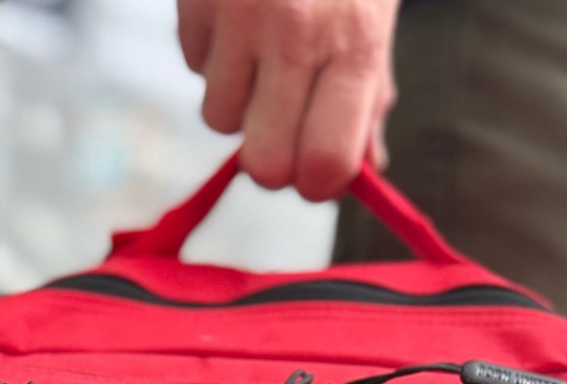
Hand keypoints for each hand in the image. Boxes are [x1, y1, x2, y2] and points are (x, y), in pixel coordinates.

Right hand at [178, 0, 397, 200]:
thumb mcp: (373, 20)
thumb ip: (369, 100)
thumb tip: (366, 173)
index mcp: (355, 48)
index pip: (326, 167)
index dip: (315, 181)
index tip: (314, 166)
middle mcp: (298, 36)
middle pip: (264, 166)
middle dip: (268, 158)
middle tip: (279, 124)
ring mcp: (242, 17)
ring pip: (219, 120)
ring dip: (235, 100)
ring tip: (258, 52)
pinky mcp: (197, 0)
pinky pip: (193, 67)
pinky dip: (210, 53)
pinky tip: (235, 16)